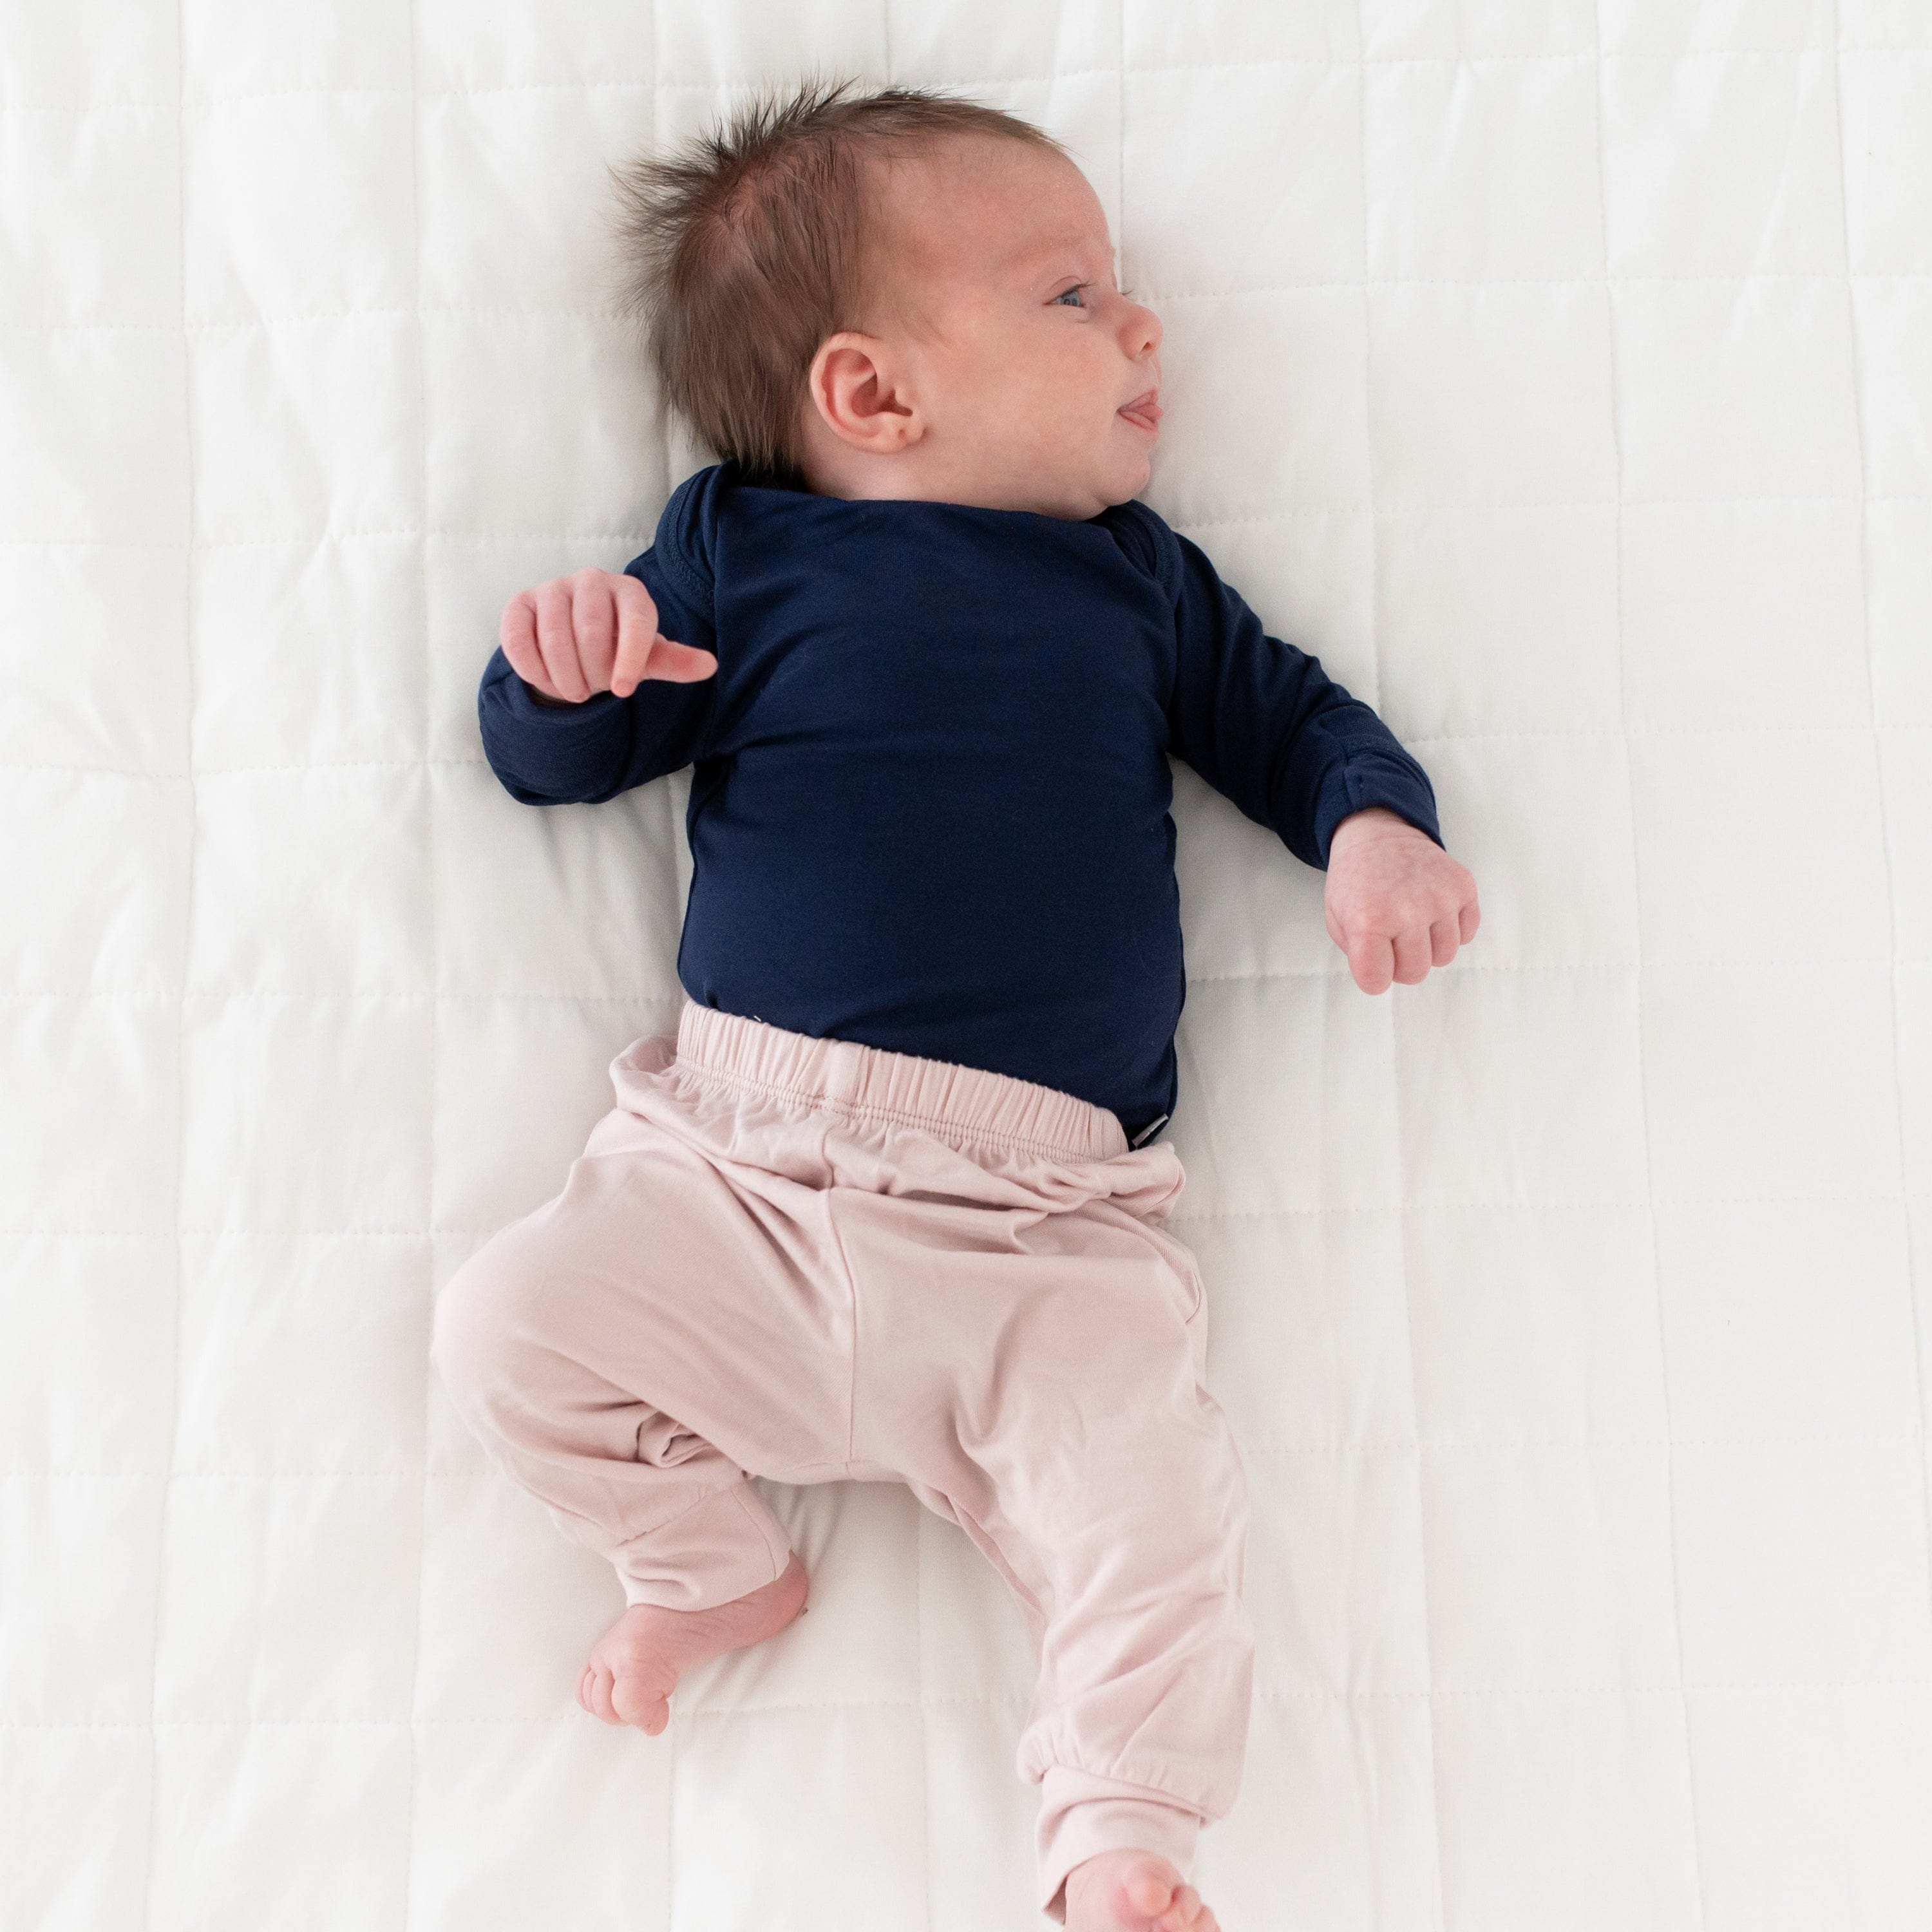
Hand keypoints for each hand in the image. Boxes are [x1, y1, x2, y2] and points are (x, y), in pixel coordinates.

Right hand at [500, 566, 717, 704]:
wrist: (575, 642)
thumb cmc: (618, 648)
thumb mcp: (647, 656)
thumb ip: (674, 661)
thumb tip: (709, 665)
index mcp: (630, 591)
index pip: (636, 622)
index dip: (630, 660)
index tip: (623, 691)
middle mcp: (592, 580)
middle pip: (591, 634)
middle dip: (594, 674)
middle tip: (595, 689)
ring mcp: (553, 588)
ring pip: (554, 640)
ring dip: (564, 678)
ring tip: (574, 689)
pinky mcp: (520, 603)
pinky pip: (519, 640)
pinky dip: (533, 670)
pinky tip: (545, 679)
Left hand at [1323, 807, 1479, 993]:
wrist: (1377, 835)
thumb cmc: (1356, 882)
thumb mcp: (1337, 919)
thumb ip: (1357, 955)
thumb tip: (1384, 977)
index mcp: (1368, 920)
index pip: (1377, 981)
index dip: (1374, 976)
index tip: (1371, 961)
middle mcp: (1408, 910)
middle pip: (1415, 973)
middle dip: (1401, 963)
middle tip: (1391, 938)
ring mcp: (1440, 897)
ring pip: (1445, 956)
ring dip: (1428, 947)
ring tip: (1411, 923)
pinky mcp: (1463, 887)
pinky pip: (1466, 934)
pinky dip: (1451, 929)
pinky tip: (1431, 911)